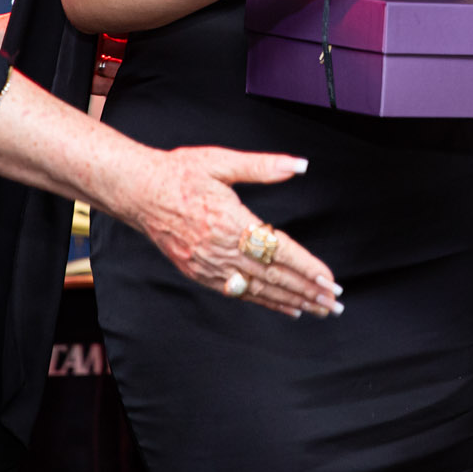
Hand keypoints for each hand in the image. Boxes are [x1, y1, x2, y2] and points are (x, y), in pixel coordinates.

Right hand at [113, 146, 341, 318]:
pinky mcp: (199, 273)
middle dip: (307, 291)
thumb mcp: (222, 161)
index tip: (329, 278)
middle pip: (272, 275)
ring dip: (291, 301)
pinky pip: (238, 293)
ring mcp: (209, 266)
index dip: (306, 266)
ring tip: (318, 310)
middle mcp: (221, 249)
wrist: (138, 192)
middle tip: (334, 302)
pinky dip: (265, 302)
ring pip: (258, 289)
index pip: (278, 249)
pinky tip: (286, 308)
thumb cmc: (179, 173)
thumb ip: (263, 166)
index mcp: (230, 220)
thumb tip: (299, 164)